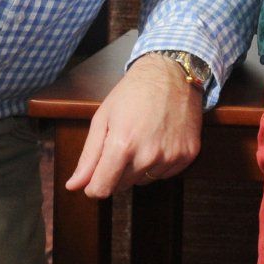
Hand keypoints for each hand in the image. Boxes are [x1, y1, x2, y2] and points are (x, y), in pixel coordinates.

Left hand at [65, 53, 203, 198]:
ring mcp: (171, 155)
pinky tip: (161, 140)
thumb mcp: (103, 118)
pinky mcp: (189, 154)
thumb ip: (88, 156)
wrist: (173, 73)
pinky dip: (160, 163)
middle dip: (117, 171)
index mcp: (122, 145)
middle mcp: (148, 155)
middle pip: (122, 186)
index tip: (96, 176)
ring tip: (144, 138)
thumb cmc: (133, 93)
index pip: (101, 190)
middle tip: (124, 143)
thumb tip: (74, 186)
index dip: (94, 186)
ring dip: (140, 167)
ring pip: (144, 180)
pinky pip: (166, 174)